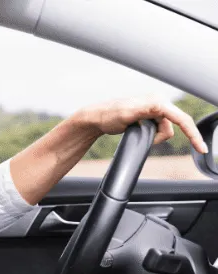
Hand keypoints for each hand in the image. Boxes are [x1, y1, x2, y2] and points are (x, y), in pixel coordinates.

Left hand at [75, 95, 207, 153]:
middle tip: (137, 133)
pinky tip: (136, 129)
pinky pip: (158, 130)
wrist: (97, 118)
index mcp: (157, 101)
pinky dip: (150, 135)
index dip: (193, 134)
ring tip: (134, 129)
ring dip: (152, 136)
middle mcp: (159, 102)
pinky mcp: (151, 115)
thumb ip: (146, 111)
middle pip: (171, 128)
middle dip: (157, 137)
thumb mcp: (127, 115)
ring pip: (164, 131)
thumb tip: (161, 108)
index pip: (181, 119)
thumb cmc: (109, 116)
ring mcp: (155, 109)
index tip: (200, 148)